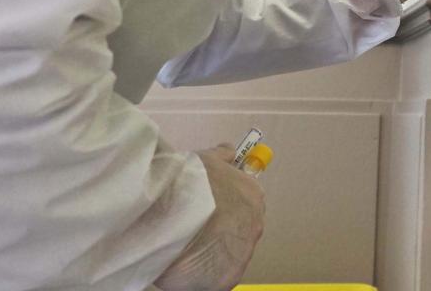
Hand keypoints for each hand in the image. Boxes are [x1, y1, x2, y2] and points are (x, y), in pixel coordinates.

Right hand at [154, 145, 264, 290]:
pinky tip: (185, 265)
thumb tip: (231, 151)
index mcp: (254, 196)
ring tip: (186, 247)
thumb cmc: (192, 180)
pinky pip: (217, 279)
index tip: (206, 211)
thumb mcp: (208, 158)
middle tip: (194, 230)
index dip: (224, 209)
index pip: (244, 206)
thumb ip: (223, 156)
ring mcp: (243, 254)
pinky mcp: (228, 279)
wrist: (175, 211)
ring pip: (228, 256)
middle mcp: (255, 225)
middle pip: (238, 232)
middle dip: (219, 231)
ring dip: (211, 253)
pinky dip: (203, 275)